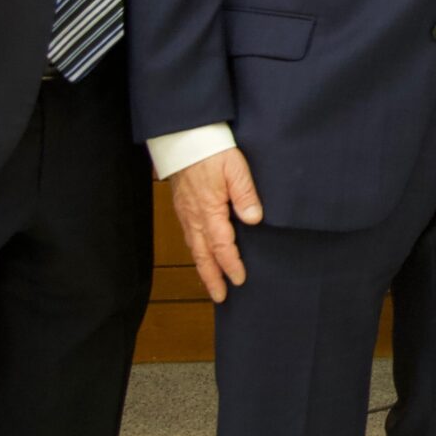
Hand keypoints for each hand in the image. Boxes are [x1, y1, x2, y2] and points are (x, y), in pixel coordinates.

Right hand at [170, 147, 263, 301]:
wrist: (184, 138)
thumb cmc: (212, 150)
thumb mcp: (236, 168)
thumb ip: (245, 194)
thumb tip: (253, 219)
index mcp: (209, 210)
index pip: (221, 245)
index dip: (231, 264)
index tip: (240, 279)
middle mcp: (194, 217)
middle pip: (202, 254)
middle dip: (212, 277)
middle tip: (221, 297)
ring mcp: (185, 213)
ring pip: (194, 248)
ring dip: (203, 268)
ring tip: (211, 284)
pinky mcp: (182, 207)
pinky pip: (188, 236)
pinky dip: (196, 252)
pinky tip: (201, 256)